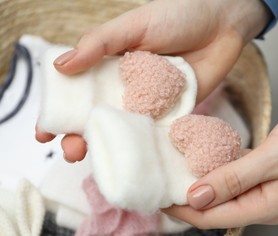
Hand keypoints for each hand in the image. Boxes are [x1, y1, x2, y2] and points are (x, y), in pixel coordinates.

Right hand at [35, 0, 271, 161]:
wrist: (221, 23)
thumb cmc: (177, 15)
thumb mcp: (133, 24)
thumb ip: (99, 44)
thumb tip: (60, 66)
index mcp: (110, 68)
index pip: (79, 94)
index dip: (60, 112)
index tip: (44, 131)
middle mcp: (127, 90)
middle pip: (99, 120)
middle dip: (81, 138)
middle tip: (72, 152)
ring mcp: (150, 105)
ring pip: (125, 133)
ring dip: (110, 150)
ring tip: (97, 162)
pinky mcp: (174, 115)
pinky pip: (157, 137)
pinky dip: (145, 153)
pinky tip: (135, 166)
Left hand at [162, 92, 277, 228]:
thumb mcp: (274, 157)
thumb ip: (234, 178)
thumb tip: (197, 196)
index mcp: (264, 207)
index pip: (212, 216)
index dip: (182, 208)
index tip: (156, 195)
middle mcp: (263, 204)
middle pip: (215, 206)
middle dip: (186, 196)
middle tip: (160, 178)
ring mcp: (266, 189)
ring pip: (224, 189)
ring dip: (200, 179)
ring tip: (174, 166)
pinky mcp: (268, 173)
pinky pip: (236, 175)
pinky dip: (218, 166)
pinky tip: (203, 154)